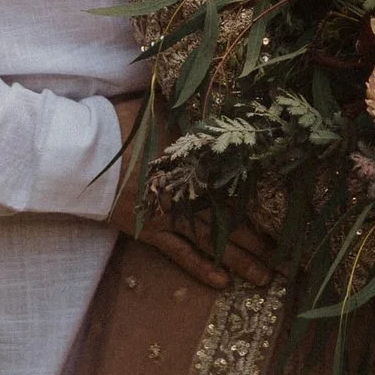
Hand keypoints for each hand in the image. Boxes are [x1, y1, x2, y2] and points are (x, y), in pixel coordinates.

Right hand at [105, 97, 275, 290]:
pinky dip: (201, 267)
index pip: (238, 181)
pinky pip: (180, 253)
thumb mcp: (164, 106)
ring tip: (264, 278)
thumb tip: (226, 92)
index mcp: (197, 159)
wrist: (82, 150)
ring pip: (212, 240)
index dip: (264, 197)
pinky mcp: (150, 229)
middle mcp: (190, 190)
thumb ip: (193, 107)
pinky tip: (222, 282)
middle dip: (260, 237)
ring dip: (240, 259)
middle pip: (232, 216)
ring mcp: (170, 213)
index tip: (291, 211)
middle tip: (287, 257)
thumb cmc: (123, 123)